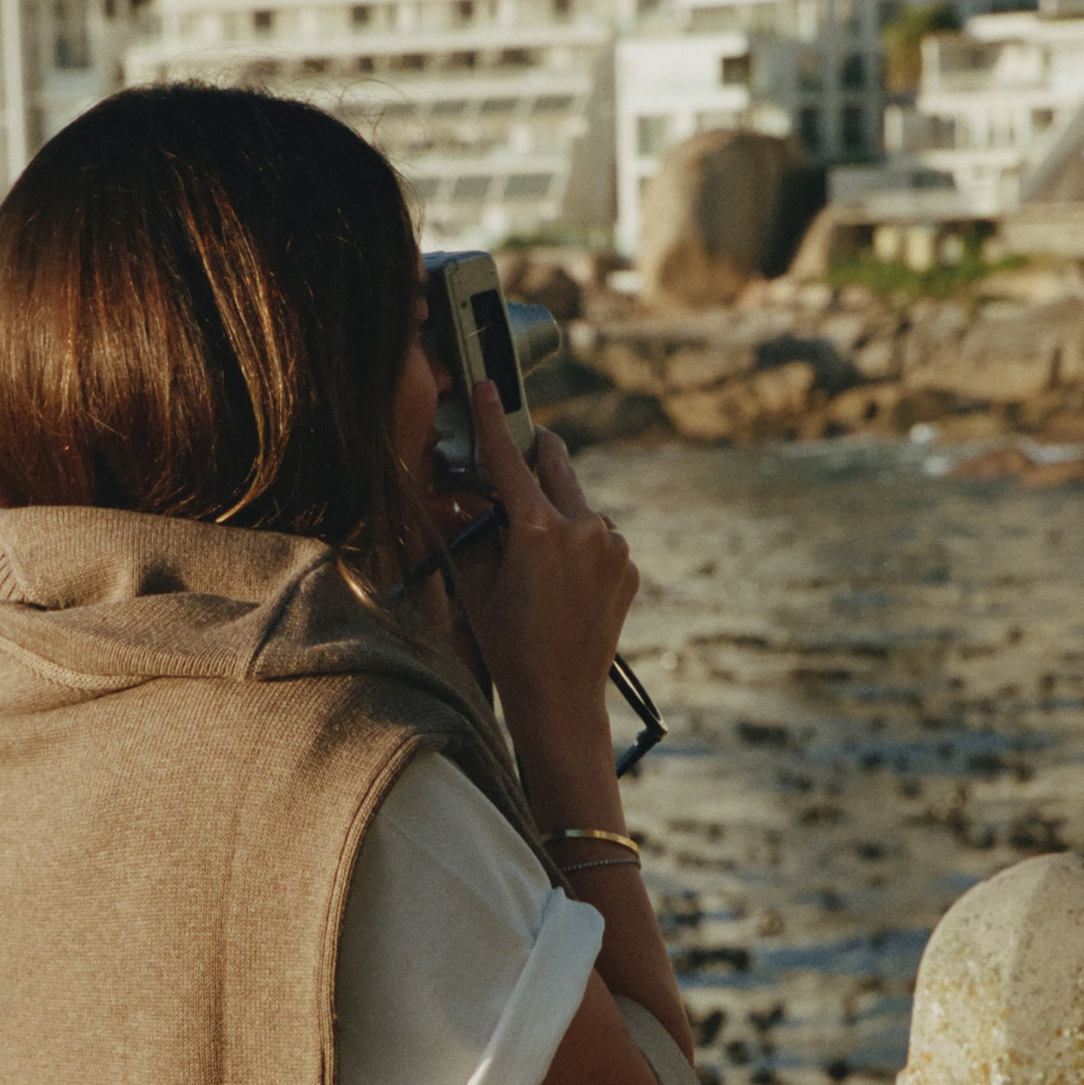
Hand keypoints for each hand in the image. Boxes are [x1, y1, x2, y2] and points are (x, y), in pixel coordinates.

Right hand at [450, 382, 635, 744]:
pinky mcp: (628, 566)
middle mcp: (584, 529)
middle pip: (555, 463)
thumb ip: (467, 530)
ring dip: (556, 510)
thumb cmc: (508, 645)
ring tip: (535, 553)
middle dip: (533, 453)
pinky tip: (561, 579)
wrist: (560, 697)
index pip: (508, 461)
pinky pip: (599, 537)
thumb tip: (455, 496)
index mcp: (539, 530)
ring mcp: (613, 547)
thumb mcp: (474, 584)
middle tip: (515, 453)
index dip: (492, 422)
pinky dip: (579, 543)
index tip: (486, 388)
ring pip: (578, 503)